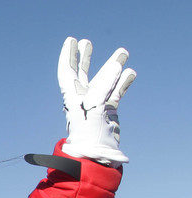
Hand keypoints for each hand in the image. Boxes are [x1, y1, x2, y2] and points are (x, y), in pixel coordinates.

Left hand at [58, 37, 135, 165]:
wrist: (96, 156)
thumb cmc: (90, 134)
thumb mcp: (95, 107)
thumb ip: (104, 85)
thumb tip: (118, 65)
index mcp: (73, 97)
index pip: (67, 72)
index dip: (68, 56)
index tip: (71, 41)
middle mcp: (83, 99)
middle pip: (81, 74)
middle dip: (83, 58)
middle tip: (85, 43)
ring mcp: (96, 105)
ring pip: (104, 80)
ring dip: (111, 66)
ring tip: (122, 52)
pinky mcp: (108, 112)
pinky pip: (116, 92)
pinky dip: (123, 82)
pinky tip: (130, 73)